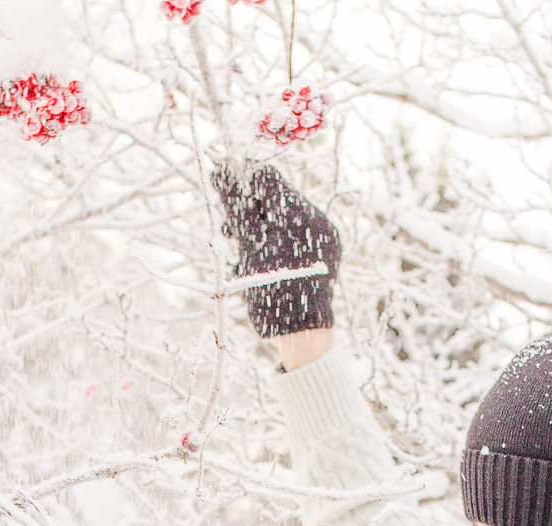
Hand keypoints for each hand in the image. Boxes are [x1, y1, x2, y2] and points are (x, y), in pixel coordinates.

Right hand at [213, 162, 340, 336]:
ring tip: (245, 245)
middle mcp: (319, 220)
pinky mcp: (327, 251)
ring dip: (263, 225)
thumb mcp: (248, 244)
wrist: (303, 330)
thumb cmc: (272, 289)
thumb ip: (237, 206)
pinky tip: (267, 255)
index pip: (268, 179)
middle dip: (252, 209)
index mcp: (300, 214)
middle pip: (278, 198)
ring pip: (287, 217)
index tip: (225, 193)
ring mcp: (326, 236)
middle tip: (231, 229)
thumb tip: (223, 170)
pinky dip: (279, 239)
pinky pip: (299, 234)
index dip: (243, 182)